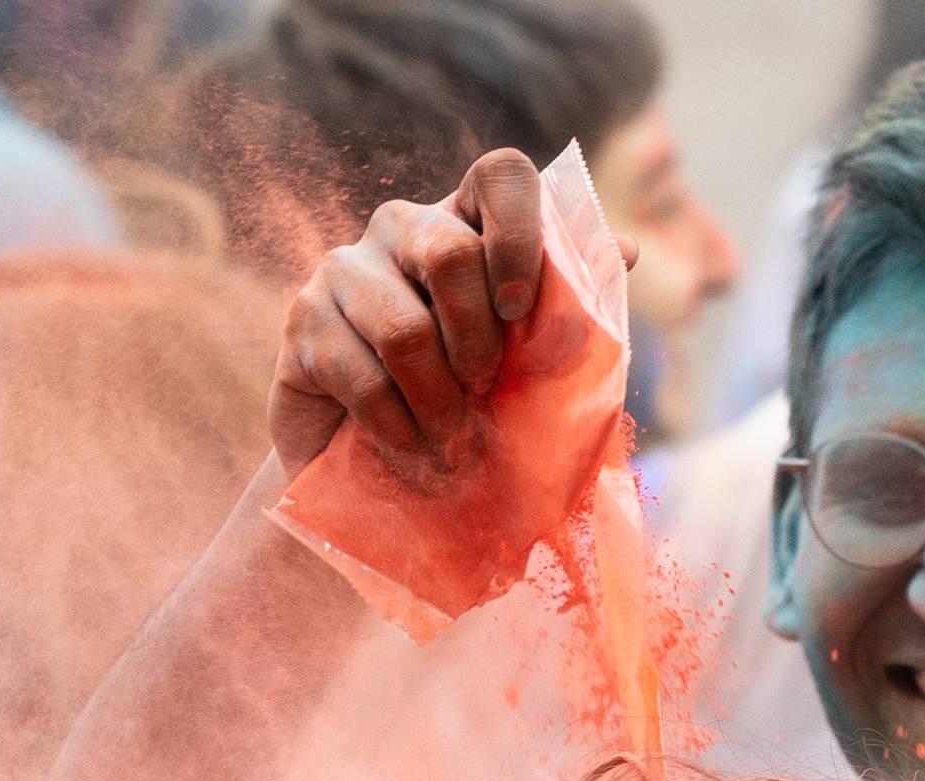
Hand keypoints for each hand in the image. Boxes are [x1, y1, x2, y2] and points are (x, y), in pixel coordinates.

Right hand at [270, 148, 553, 479]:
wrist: (366, 462)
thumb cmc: (459, 398)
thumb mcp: (522, 353)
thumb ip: (566, 302)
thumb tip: (623, 247)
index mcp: (463, 218)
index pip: (500, 173)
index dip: (520, 232)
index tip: (521, 310)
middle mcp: (399, 226)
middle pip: (449, 252)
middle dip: (479, 340)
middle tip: (486, 391)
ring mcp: (341, 270)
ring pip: (405, 330)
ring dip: (440, 403)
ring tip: (453, 444)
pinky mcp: (301, 325)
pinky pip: (361, 379)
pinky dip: (399, 429)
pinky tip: (412, 452)